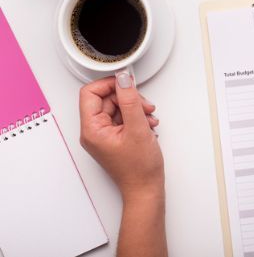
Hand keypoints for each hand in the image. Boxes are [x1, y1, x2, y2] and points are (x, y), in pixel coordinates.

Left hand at [79, 73, 164, 201]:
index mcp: (92, 129)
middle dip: (128, 98)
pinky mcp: (114, 137)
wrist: (146, 188)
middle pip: (106, 99)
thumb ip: (130, 100)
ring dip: (136, 108)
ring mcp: (104, 135)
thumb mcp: (137, 128)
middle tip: (144, 106)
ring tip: (149, 118)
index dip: (109, 84)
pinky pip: (123, 117)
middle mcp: (94, 131)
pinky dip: (137, 117)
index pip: (90, 93)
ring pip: (117, 107)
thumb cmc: (139, 168)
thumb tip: (123, 79)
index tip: (126, 83)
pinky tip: (148, 125)